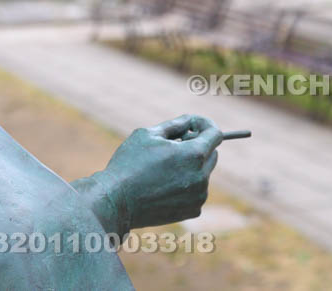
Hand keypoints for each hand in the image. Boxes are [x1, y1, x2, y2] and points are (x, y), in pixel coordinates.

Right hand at [74, 115, 221, 235]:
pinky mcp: (193, 210)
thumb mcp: (149, 135)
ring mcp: (198, 196)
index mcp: (193, 154)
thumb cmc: (129, 163)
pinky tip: (163, 185)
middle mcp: (201, 176)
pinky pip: (196, 191)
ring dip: (190, 167)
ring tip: (162, 168)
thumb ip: (175, 125)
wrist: (117, 200)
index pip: (215, 134)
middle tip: (172, 146)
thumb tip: (190, 121)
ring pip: (203, 173)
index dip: (205, 125)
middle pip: (212, 154)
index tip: (193, 125)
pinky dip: (186, 185)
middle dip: (197, 146)